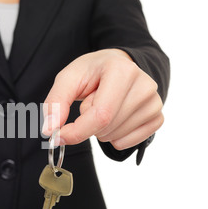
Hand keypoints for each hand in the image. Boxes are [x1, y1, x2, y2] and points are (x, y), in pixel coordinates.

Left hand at [43, 49, 163, 149]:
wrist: (119, 66)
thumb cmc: (93, 72)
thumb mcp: (69, 78)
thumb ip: (56, 102)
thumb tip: (49, 130)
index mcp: (122, 70)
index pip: (100, 114)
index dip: (76, 131)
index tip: (58, 136)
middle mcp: (144, 85)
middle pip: (107, 127)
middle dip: (87, 126)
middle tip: (89, 104)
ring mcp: (154, 102)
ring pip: (116, 137)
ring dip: (100, 130)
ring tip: (103, 107)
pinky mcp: (157, 116)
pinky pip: (130, 142)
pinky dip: (115, 137)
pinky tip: (114, 118)